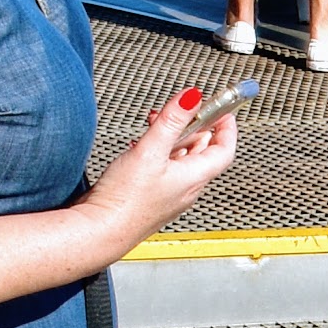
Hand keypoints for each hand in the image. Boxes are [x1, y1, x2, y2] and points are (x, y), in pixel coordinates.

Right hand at [89, 91, 239, 244]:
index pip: (224, 150)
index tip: (223, 110)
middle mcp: (186, 189)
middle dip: (193, 127)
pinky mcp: (152, 198)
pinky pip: (164, 170)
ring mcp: (170, 195)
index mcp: (194, 178)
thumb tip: (192, 98)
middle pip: (202, 153)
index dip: (226, 127)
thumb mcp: (150, 151)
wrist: (101, 230)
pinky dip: (158, 153)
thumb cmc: (125, 201)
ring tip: (155, 125)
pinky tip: (140, 148)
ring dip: (172, 139)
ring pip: (181, 160)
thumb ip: (171, 121)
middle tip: (182, 111)